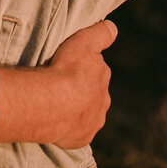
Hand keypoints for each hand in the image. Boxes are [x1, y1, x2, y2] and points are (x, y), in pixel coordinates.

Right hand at [0, 20, 115, 148]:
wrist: (52, 103)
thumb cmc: (67, 70)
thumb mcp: (84, 42)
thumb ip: (101, 34)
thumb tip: (113, 28)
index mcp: (103, 79)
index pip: (97, 72)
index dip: (84, 69)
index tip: (71, 67)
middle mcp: (103, 102)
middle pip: (94, 95)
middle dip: (83, 91)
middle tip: (63, 87)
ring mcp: (93, 123)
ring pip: (87, 114)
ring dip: (77, 110)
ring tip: (58, 104)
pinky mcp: (81, 139)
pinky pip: (77, 132)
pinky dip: (70, 128)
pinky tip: (58, 122)